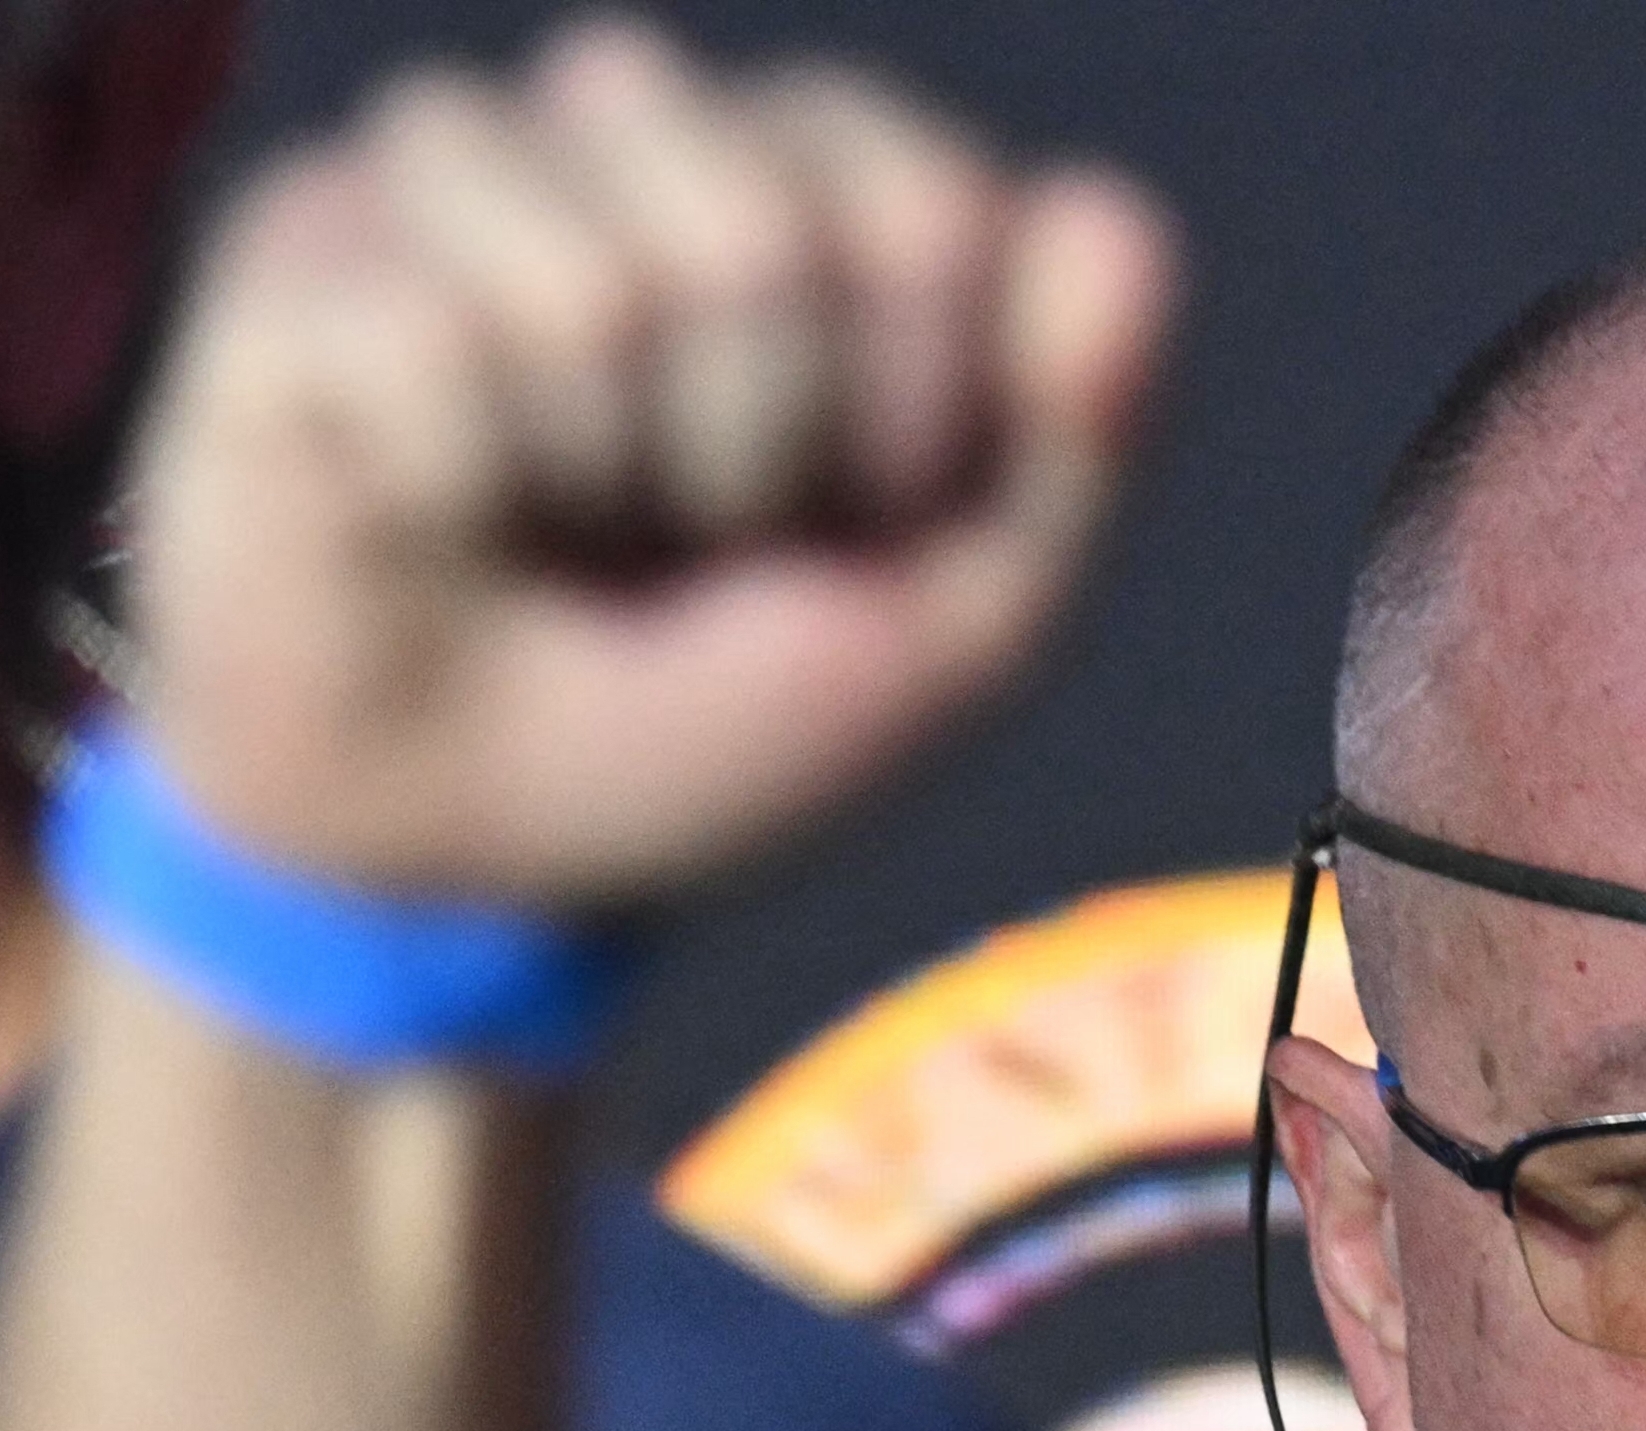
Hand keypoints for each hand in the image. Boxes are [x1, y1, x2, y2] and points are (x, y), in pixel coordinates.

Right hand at [121, 15, 1175, 908]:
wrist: (488, 852)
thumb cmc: (722, 713)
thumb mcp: (958, 618)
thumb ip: (1071, 429)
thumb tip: (1117, 213)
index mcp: (814, 192)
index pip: (922, 200)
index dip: (917, 410)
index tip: (857, 522)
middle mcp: (637, 141)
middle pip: (765, 219)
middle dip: (766, 447)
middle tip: (696, 537)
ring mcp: (464, 181)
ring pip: (594, 271)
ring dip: (613, 470)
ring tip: (570, 525)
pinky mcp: (305, 261)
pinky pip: (434, 339)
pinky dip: (468, 486)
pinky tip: (442, 515)